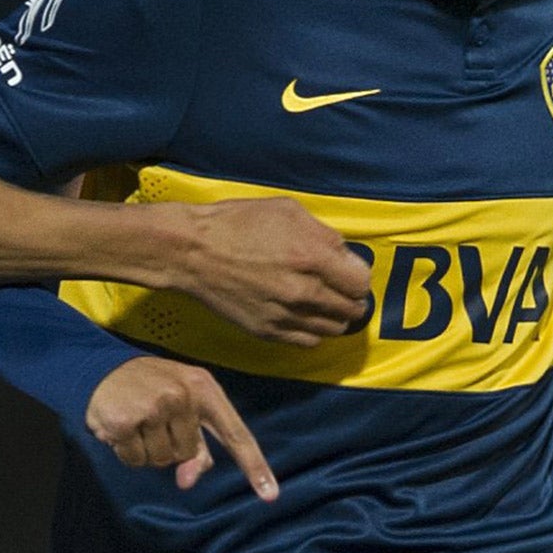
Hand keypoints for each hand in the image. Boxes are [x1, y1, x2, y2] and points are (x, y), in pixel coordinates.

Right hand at [86, 357, 278, 499]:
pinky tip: (121, 429)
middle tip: (154, 421)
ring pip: (163, 461)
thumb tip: (188, 479)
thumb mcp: (182, 405)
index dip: (254, 466)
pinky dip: (127, 452)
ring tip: (138, 423)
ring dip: (148, 450)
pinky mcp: (127, 421)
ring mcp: (155, 407)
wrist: (100, 368)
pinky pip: (135, 460)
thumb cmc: (149, 389)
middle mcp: (183, 396)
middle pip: (189, 455)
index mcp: (205, 388)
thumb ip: (196, 443)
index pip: (236, 434)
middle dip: (171, 447)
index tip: (270, 495)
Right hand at [174, 197, 371, 345]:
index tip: (349, 271)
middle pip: (351, 309)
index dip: (358, 276)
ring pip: (333, 329)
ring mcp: (285, 315)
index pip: (360, 283)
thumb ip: (323, 233)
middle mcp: (302, 291)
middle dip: (350, 297)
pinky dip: (313, 330)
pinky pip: (308, 341)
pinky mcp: (267, 331)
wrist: (192, 252)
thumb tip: (343, 253)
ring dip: (334, 316)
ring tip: (323, 302)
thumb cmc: (236, 223)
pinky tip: (304, 315)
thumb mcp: (287, 210)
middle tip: (339, 287)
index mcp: (311, 257)